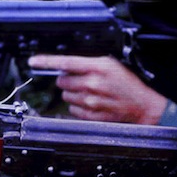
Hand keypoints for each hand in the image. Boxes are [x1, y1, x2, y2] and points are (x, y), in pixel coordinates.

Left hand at [28, 54, 168, 124]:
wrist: (142, 105)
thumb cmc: (128, 83)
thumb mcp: (110, 65)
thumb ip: (88, 64)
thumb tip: (66, 67)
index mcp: (97, 67)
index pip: (65, 62)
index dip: (46, 61)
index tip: (33, 61)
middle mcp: (92, 84)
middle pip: (62, 81)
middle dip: (67, 80)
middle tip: (81, 80)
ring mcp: (90, 101)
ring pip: (66, 96)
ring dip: (73, 93)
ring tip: (89, 92)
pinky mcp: (91, 115)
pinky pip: (72, 109)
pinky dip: (78, 106)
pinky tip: (91, 103)